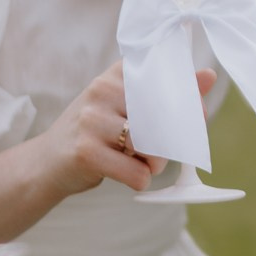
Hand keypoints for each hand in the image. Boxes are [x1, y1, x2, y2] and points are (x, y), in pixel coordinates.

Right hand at [39, 62, 215, 198]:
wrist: (45, 163)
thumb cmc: (94, 133)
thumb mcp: (124, 105)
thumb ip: (165, 92)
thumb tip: (209, 75)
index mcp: (114, 75)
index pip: (164, 79)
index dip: (185, 100)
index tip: (194, 114)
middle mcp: (101, 91)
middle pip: (161, 114)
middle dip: (172, 139)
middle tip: (163, 150)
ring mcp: (91, 121)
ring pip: (150, 144)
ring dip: (155, 162)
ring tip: (144, 163)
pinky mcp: (86, 152)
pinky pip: (136, 172)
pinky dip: (140, 179)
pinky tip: (127, 174)